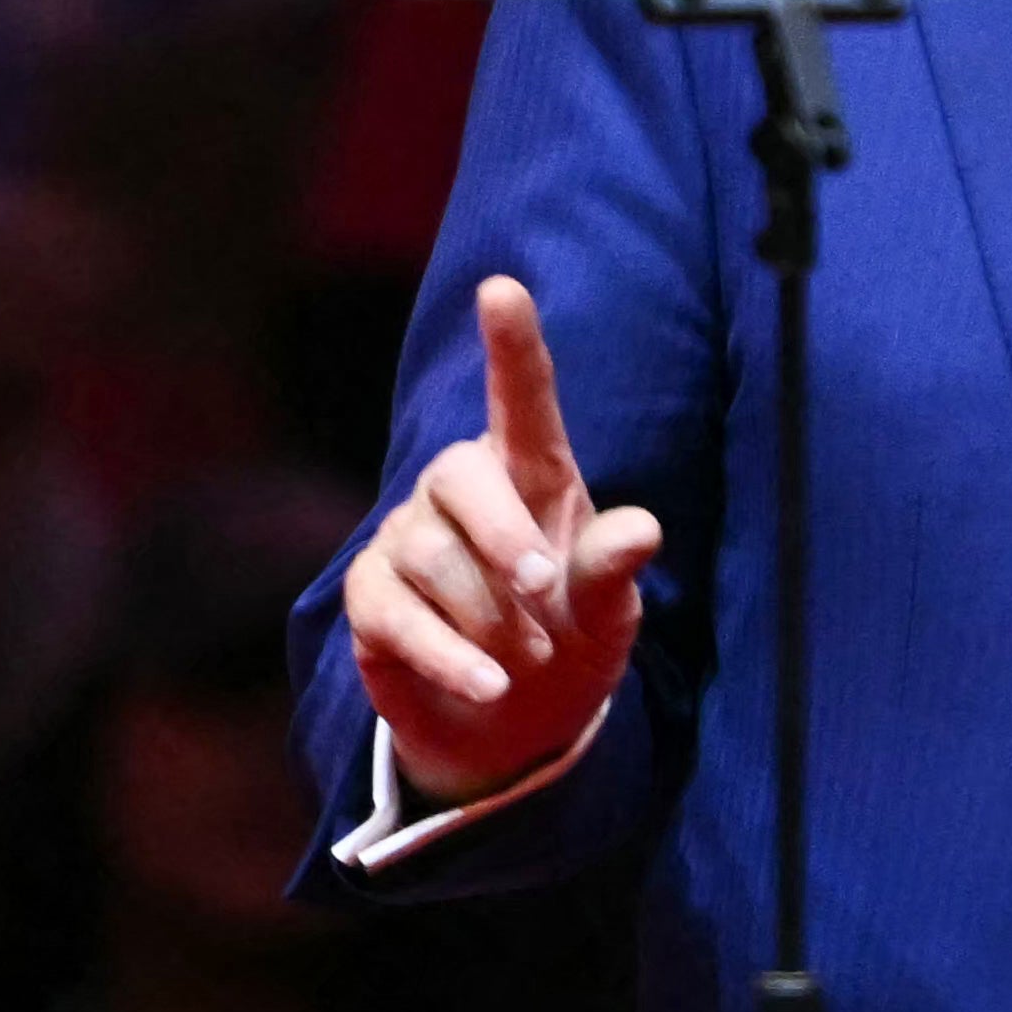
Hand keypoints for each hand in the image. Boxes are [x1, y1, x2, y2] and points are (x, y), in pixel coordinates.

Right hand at [345, 276, 665, 805]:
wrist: (511, 723)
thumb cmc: (571, 639)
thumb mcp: (608, 614)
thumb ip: (614, 571)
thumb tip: (642, 528)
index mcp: (531, 473)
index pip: (520, 399)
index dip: (512, 345)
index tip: (502, 288)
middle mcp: (462, 489)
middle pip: (463, 476)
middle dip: (504, 537)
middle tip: (544, 594)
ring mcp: (407, 536)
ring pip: (432, 558)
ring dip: (489, 619)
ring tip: (526, 660)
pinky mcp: (369, 595)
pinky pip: (395, 613)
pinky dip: (448, 655)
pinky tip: (488, 685)